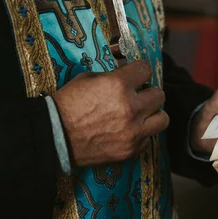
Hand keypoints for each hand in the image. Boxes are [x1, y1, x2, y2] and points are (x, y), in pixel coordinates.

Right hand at [52, 61, 168, 167]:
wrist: (55, 135)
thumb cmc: (67, 104)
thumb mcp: (87, 79)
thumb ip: (112, 76)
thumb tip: (127, 73)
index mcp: (119, 85)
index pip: (146, 69)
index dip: (140, 71)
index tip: (137, 74)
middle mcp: (131, 107)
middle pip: (159, 95)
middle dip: (148, 93)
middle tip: (139, 96)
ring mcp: (133, 131)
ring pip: (162, 118)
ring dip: (153, 114)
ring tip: (142, 115)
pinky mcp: (131, 149)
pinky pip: (148, 139)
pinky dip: (141, 135)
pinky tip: (129, 131)